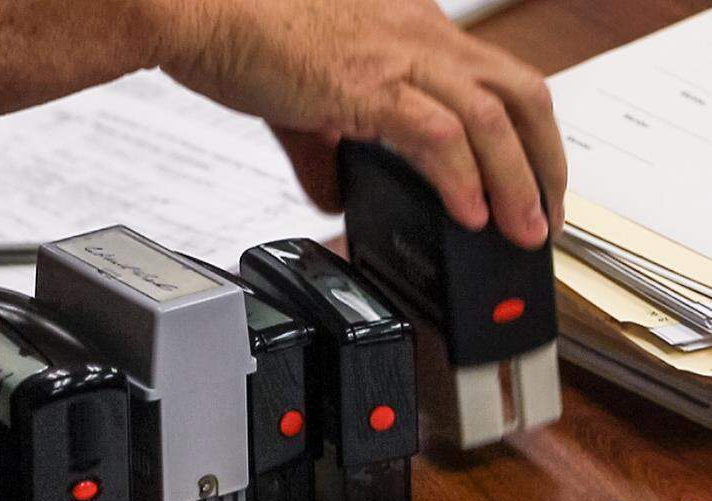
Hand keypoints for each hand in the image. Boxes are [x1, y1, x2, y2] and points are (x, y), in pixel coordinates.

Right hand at [160, 0, 565, 248]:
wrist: (201, 14)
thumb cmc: (245, 34)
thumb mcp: (301, 100)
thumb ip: (325, 151)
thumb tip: (334, 193)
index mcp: (412, 30)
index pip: (498, 81)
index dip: (526, 136)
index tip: (528, 180)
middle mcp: (421, 36)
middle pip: (523, 95)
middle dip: (546, 163)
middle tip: (546, 216)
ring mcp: (401, 57)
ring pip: (494, 121)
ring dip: (519, 183)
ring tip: (523, 232)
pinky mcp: (370, 86)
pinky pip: (441, 137)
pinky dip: (464, 180)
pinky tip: (471, 215)